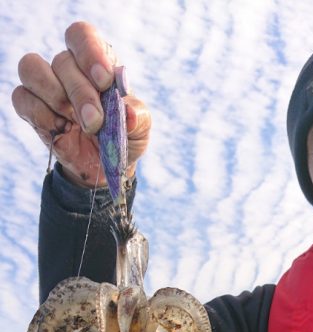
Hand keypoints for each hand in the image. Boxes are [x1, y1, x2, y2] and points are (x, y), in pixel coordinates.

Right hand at [11, 21, 150, 187]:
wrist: (103, 166)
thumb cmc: (121, 137)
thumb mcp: (139, 129)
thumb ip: (138, 118)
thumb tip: (128, 113)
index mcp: (95, 60)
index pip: (81, 35)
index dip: (90, 53)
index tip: (105, 81)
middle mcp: (68, 68)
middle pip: (62, 61)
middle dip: (81, 94)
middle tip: (95, 121)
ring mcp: (46, 85)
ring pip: (33, 69)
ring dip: (56, 98)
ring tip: (77, 124)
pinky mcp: (30, 106)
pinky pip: (22, 97)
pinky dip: (42, 115)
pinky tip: (61, 130)